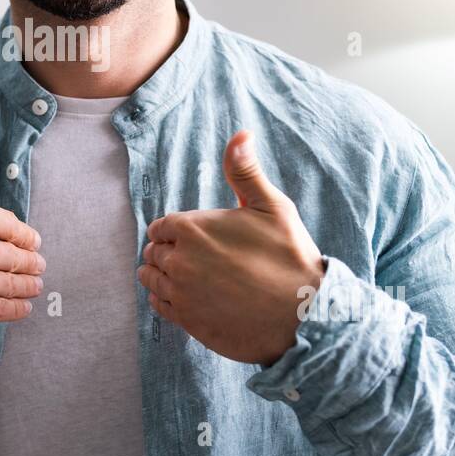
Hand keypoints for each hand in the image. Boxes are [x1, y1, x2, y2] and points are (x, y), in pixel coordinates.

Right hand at [0, 102, 45, 332]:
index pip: (17, 226)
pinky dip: (18, 310)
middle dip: (31, 260)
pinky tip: (22, 308)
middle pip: (23, 256)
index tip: (29, 241)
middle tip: (36, 265)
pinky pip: (7, 311)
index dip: (25, 235)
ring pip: (19, 284)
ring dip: (30, 284)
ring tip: (34, 286)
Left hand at [138, 129, 326, 365]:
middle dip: (169, 251)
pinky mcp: (186, 321)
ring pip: (151, 278)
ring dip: (163, 274)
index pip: (160, 226)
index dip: (175, 230)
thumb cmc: (289, 257)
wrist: (303, 315)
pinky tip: (189, 298)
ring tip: (189, 277)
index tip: (195, 237)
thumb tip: (241, 134)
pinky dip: (167, 300)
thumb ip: (245, 171)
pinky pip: (159, 307)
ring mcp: (180, 293)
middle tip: (196, 257)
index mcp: (191, 228)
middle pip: (154, 251)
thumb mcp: (271, 206)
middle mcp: (178, 260)